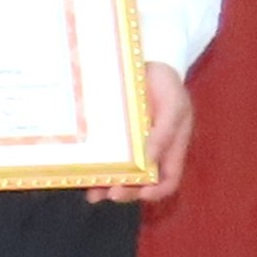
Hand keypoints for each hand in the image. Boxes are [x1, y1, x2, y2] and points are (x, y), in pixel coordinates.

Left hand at [93, 62, 193, 205]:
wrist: (146, 62)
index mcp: (171, 148)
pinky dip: (95, 167)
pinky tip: (83, 174)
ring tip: (93, 192)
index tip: (142, 194)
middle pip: (141, 182)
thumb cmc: (166, 85)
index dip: (158, 190)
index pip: (169, 179)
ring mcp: (131, 145)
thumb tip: (149, 159)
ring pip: (120, 174)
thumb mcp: (173, 106)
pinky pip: (104, 156)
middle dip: (127, 191)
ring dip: (107, 185)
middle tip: (111, 194)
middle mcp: (151, 151)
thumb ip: (164, 132)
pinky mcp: (113, 136)